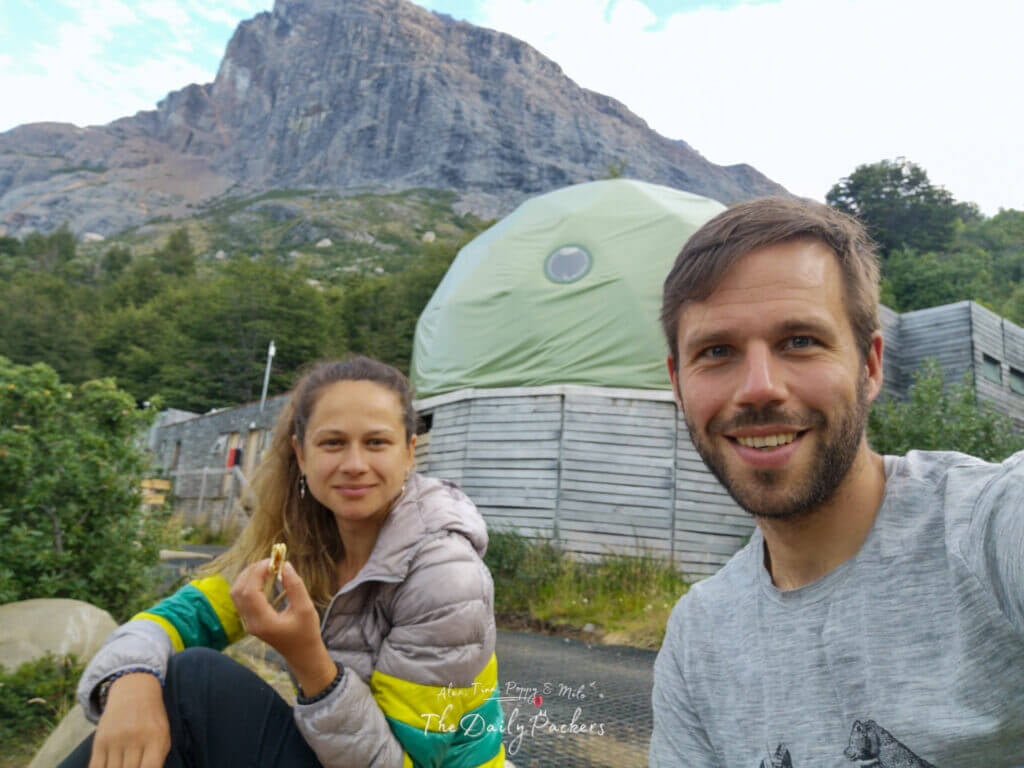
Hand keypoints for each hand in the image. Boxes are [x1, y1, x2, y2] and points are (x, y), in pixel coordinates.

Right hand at [88, 673, 168, 767]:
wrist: (134, 692)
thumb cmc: (152, 720)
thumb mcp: (163, 735)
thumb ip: (157, 758)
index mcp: (156, 737)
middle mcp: (135, 737)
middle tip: (130, 767)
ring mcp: (116, 739)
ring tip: (121, 765)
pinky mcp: (100, 740)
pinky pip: (95, 767)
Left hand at [230, 560, 336, 696]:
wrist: (302, 655)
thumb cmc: (306, 633)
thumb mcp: (306, 609)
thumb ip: (295, 586)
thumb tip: (285, 565)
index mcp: (263, 622)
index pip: (250, 592)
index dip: (258, 572)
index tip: (273, 561)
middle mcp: (250, 622)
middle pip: (238, 591)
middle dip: (251, 571)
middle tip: (270, 562)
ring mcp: (247, 622)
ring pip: (236, 593)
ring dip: (248, 576)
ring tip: (266, 567)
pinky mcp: (249, 620)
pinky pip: (241, 598)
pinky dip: (248, 583)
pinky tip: (263, 578)